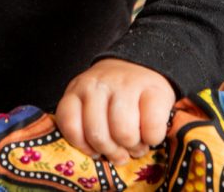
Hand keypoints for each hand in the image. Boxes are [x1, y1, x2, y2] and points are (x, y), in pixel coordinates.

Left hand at [54, 58, 175, 164]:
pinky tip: (150, 134)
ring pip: (124, 133)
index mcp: (77, 90)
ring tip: (136, 142)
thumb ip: (84, 128)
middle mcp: (98, 84)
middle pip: (97, 135)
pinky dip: (153, 139)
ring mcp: (126, 84)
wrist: (140, 65)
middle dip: (112, 151)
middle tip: (121, 150)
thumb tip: (95, 158)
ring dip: (133, 147)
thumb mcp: (89, 106)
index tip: (96, 150)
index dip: (83, 146)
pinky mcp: (154, 90)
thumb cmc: (113, 97)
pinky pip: (151, 130)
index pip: (69, 124)